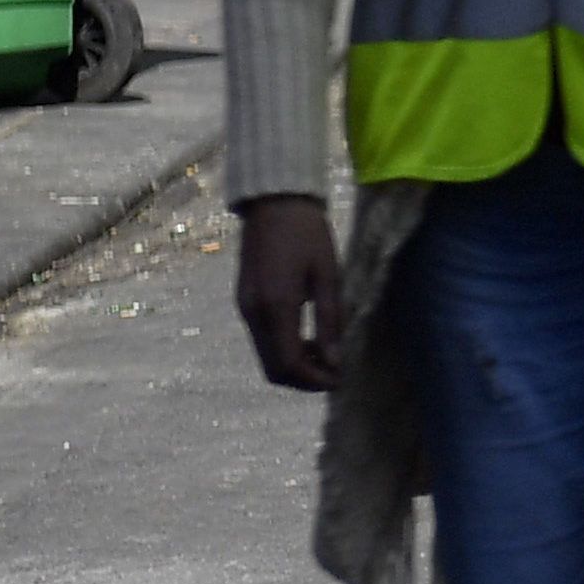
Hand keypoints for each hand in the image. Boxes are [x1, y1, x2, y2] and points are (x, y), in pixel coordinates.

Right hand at [234, 194, 343, 392]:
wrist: (274, 203)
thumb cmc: (307, 233)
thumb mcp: (327, 275)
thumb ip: (329, 320)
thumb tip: (334, 361)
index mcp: (275, 307)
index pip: (288, 364)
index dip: (313, 380)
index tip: (339, 380)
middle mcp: (253, 313)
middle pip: (272, 369)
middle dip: (303, 379)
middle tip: (334, 372)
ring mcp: (244, 308)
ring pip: (265, 356)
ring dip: (293, 365)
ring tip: (324, 355)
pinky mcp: (244, 302)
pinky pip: (261, 339)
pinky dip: (283, 349)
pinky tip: (306, 338)